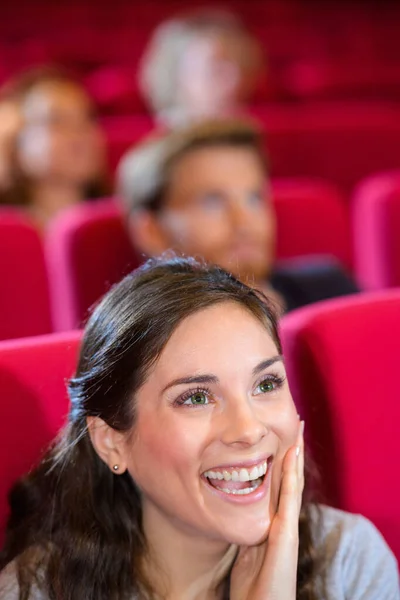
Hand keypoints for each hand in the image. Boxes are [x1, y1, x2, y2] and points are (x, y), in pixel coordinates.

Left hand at [230, 420, 304, 599]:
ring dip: (295, 457)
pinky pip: (289, 499)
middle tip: (297, 425)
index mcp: (272, 524)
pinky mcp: (286, 536)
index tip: (280, 439)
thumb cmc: (252, 589)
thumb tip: (234, 515)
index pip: (277, 487)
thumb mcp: (245, 553)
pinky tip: (291, 455)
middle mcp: (282, 522)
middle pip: (288, 480)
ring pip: (292, 484)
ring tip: (298, 431)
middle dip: (292, 453)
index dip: (280, 463)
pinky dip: (291, 475)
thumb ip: (246, 533)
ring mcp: (286, 527)